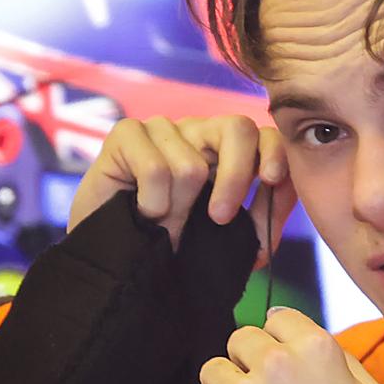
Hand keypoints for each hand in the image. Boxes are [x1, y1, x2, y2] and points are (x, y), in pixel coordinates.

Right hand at [68, 115, 294, 256]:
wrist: (109, 255)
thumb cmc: (170, 242)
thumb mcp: (221, 238)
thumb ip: (254, 227)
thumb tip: (270, 235)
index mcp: (230, 150)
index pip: (265, 136)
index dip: (275, 155)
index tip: (271, 181)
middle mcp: (200, 131)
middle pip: (238, 129)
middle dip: (235, 177)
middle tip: (220, 218)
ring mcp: (163, 128)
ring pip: (192, 165)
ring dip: (179, 210)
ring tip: (165, 224)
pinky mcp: (127, 133)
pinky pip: (155, 169)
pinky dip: (153, 203)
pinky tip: (142, 212)